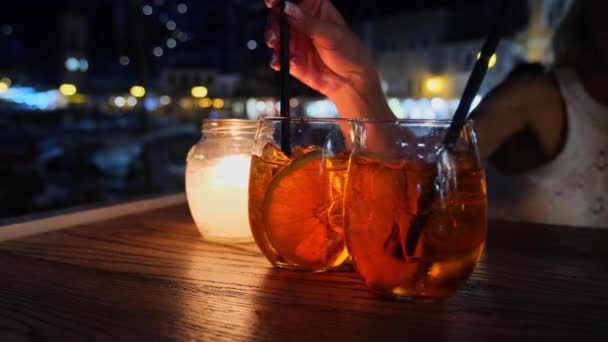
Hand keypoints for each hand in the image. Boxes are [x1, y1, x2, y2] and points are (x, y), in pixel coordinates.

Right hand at [264, 0, 393, 119]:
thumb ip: (309, 22)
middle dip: (273, 20)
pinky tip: (280, 61)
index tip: (274, 3)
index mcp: (315, 9)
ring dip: (272, 38)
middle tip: (275, 30)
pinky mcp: (291, 58)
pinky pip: (277, 56)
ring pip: (274, 33)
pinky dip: (276, 58)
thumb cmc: (349, 52)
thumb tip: (288, 8)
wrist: (350, 81)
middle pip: (279, 14)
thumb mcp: (332, 34)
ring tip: (276, 44)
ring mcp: (295, 40)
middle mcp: (302, 22)